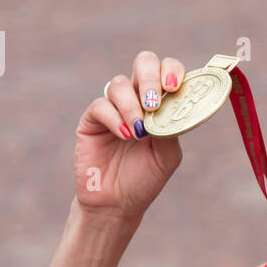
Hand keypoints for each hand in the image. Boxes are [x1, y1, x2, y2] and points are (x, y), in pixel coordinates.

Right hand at [74, 51, 185, 218]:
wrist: (118, 203)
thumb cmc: (145, 178)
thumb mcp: (167, 155)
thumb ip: (171, 128)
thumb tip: (170, 105)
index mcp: (161, 103)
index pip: (167, 70)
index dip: (172, 70)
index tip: (174, 87)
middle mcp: (137, 98)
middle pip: (144, 62)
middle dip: (150, 76)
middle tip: (154, 102)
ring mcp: (113, 106)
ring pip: (120, 84)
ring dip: (132, 105)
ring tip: (139, 132)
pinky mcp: (92, 120)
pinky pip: (101, 106)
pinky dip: (114, 118)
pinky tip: (124, 136)